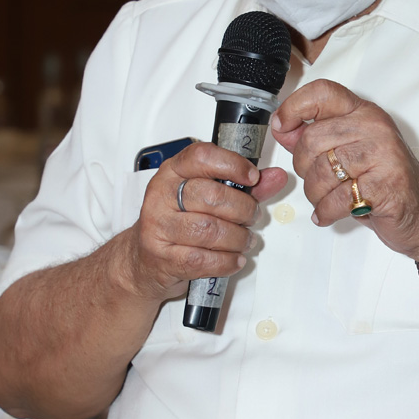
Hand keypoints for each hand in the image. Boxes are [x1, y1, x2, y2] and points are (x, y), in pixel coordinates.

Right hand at [111, 139, 287, 305]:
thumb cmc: (178, 223)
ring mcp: (158, 227)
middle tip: (252, 217)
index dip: (232, 165)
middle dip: (242, 209)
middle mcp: (161, 195)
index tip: (252, 177)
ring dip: (237, 238)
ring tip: (245, 240)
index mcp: (172, 172)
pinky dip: (227, 262)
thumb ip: (243, 187)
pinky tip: (234, 259)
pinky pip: (202, 260)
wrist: (143, 259)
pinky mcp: (162, 257)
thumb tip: (275, 177)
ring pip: (209, 230)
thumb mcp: (206, 197)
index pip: (201, 157)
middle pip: (211, 196)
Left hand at [270, 80, 418, 276]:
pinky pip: (336, 199)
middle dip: (304, 168)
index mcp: (364, 113)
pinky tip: (330, 214)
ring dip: (315, 195)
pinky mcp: (385, 185)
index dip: (294, 107)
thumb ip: (316, 138)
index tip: (282, 125)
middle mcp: (374, 128)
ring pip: (321, 171)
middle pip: (312, 140)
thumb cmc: (385, 182)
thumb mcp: (349, 152)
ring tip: (326, 200)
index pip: (323, 93)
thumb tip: (283, 128)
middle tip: (316, 181)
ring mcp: (383, 155)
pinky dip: (326, 212)